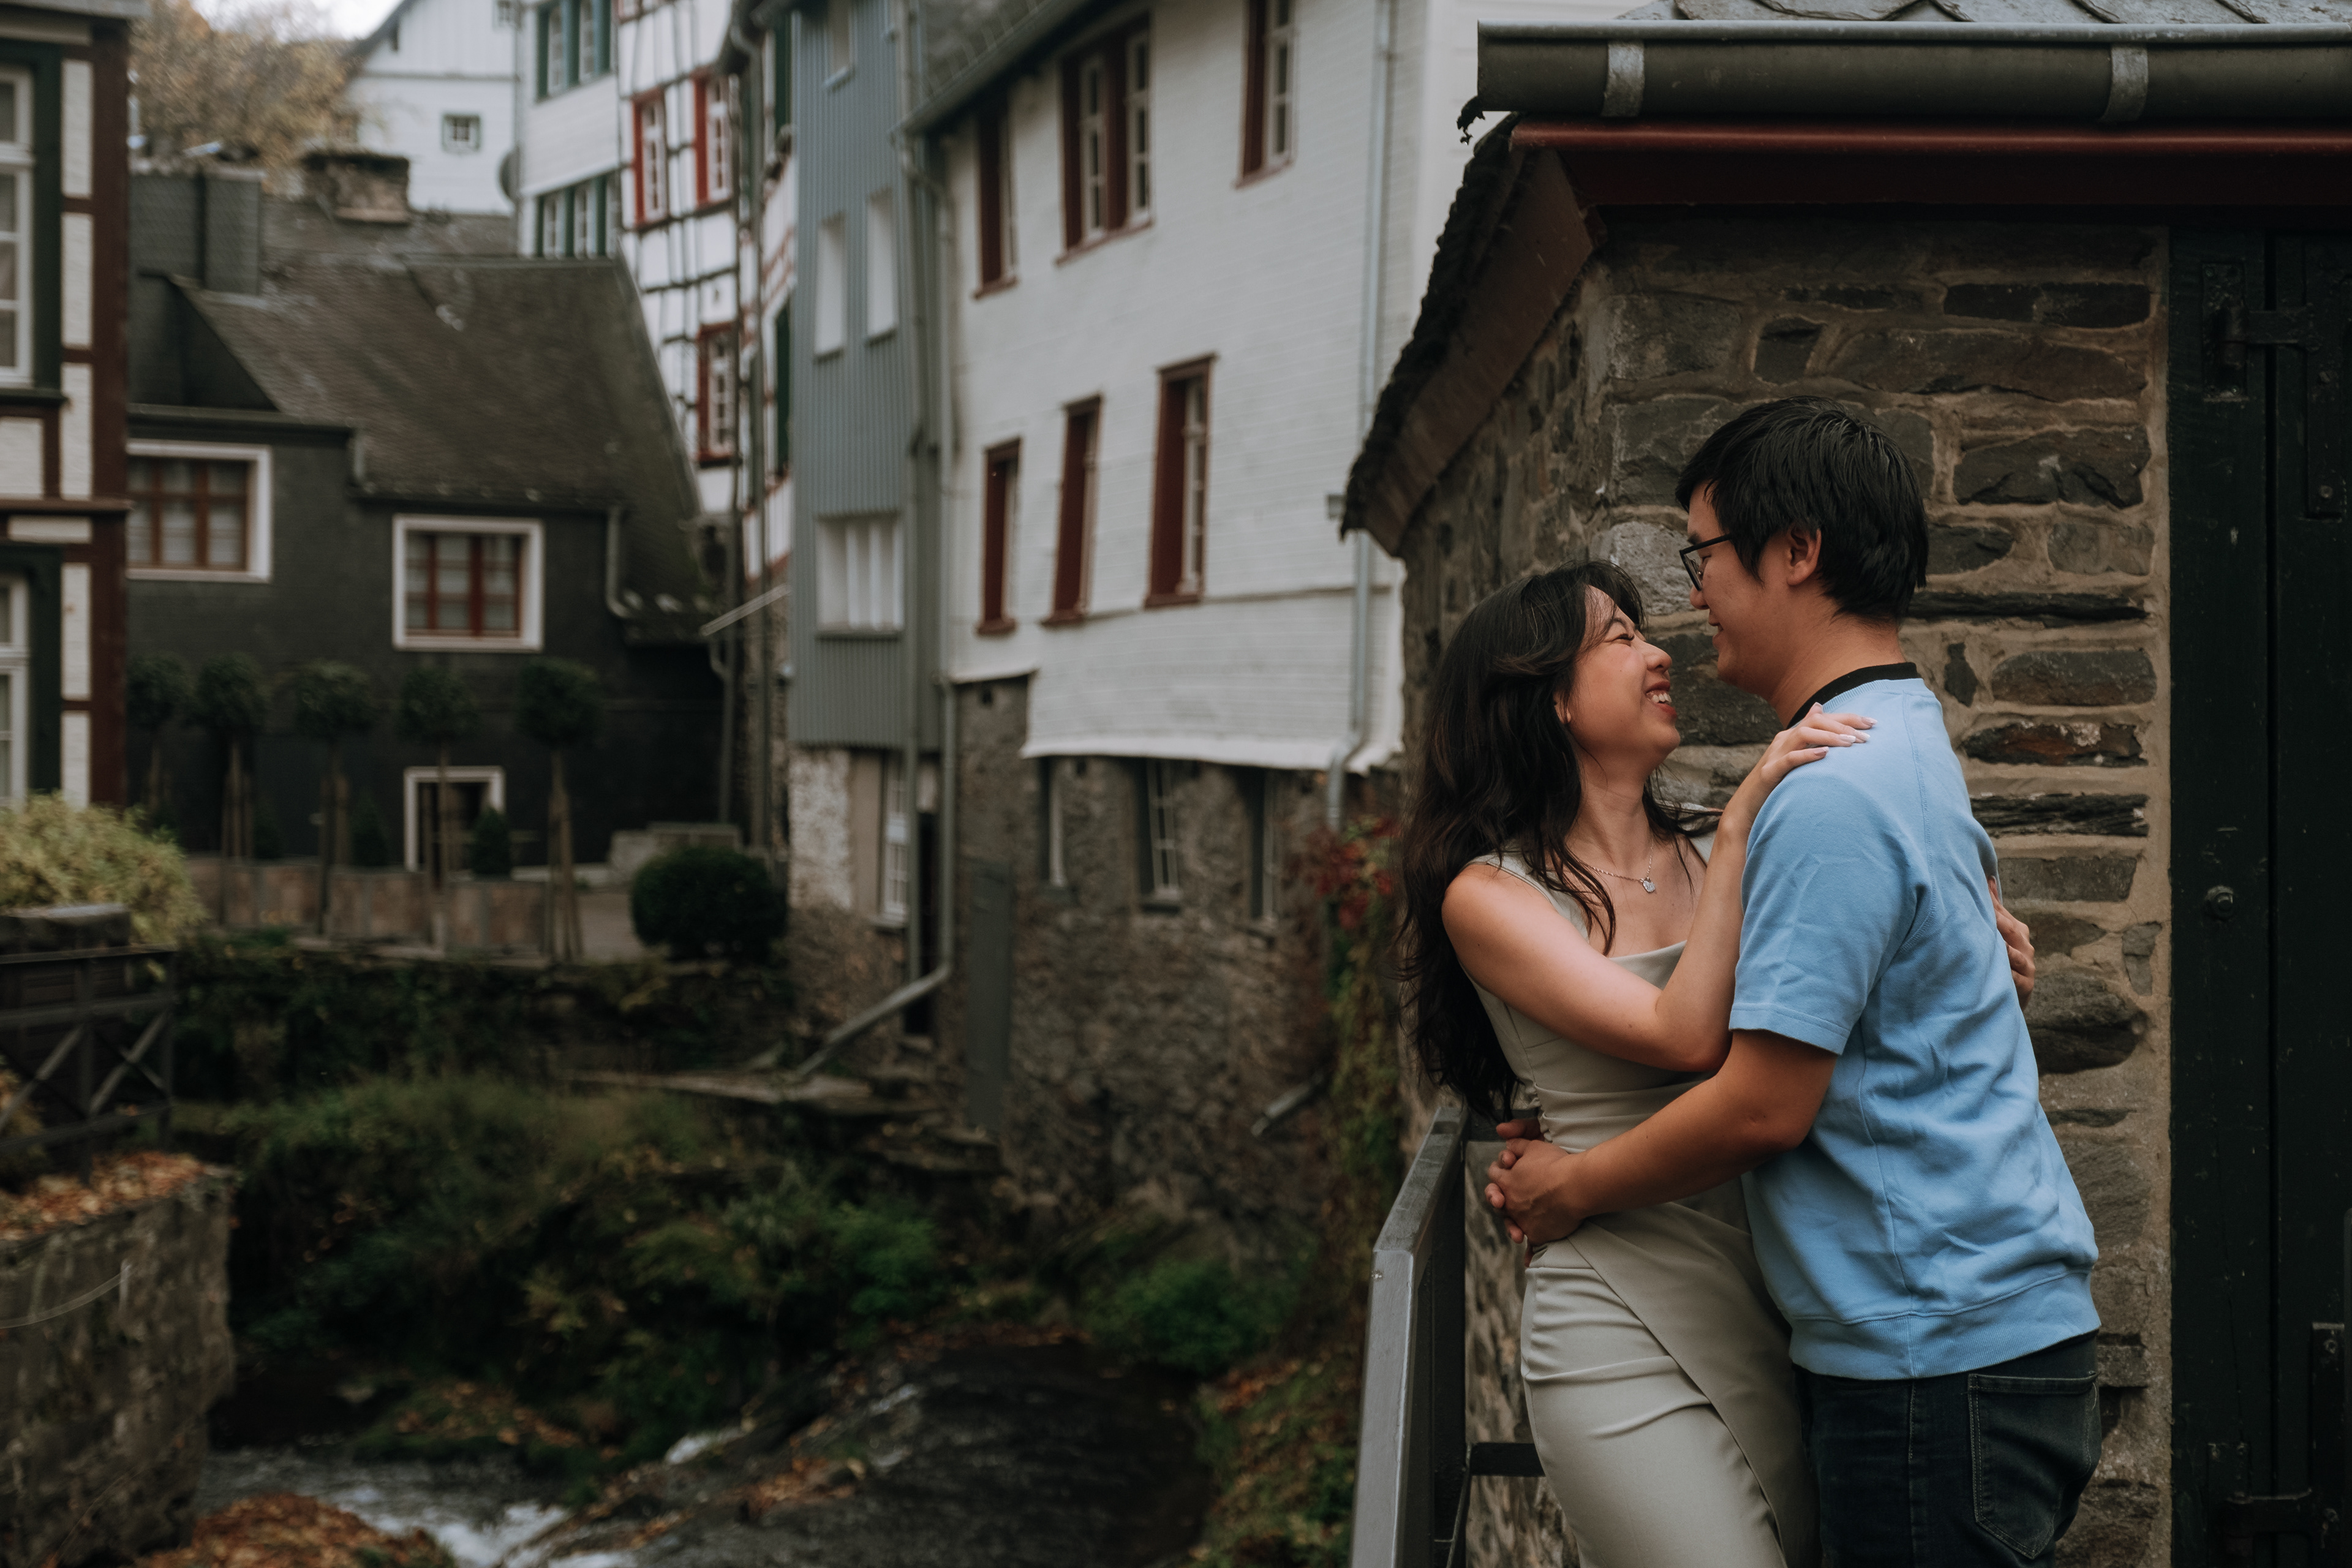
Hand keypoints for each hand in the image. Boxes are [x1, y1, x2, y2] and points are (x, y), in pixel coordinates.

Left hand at [1484, 1136, 1586, 1249]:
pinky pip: (1531, 1245)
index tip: (1505, 1175)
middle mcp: (1511, 1202)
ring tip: (1516, 1234)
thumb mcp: (1534, 1146)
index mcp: (1507, 1180)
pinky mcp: (1537, 1233)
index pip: (1494, 1175)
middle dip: (1499, 1201)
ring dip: (1512, 1228)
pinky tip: (1528, 1260)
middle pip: (1498, 1202)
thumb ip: (1517, 1144)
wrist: (1575, 1186)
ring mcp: (1522, 1220)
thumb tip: (1507, 1144)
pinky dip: (1529, 1253)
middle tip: (1503, 1202)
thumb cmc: (1557, 1164)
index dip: (1499, 1174)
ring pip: (1512, 1224)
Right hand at [1721, 705, 1874, 833]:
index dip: (1848, 717)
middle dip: (1844, 724)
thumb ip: (1809, 736)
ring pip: (1803, 734)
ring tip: (1851, 743)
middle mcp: (1783, 740)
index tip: (1873, 723)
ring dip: (1830, 736)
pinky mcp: (1770, 773)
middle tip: (1867, 737)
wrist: (1747, 808)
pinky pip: (1790, 759)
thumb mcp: (1794, 758)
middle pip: (1815, 720)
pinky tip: (1825, 754)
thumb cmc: (1776, 785)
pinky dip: (1808, 754)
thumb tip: (1819, 707)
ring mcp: (1775, 755)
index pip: (1822, 717)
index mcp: (1791, 736)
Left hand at [1991, 877, 2034, 1004]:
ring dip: (2002, 949)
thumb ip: (1994, 908)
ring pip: (2012, 955)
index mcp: (2018, 931)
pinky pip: (2014, 979)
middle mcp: (2025, 946)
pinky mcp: (2025, 985)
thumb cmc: (2002, 960)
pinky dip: (2006, 975)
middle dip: (1995, 920)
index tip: (1974, 886)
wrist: (2012, 995)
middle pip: (2008, 930)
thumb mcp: (1999, 934)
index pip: (2000, 913)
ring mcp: (2027, 966)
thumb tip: (1988, 877)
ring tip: (1993, 943)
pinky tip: (1997, 972)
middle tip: (1981, 911)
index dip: (1988, 902)